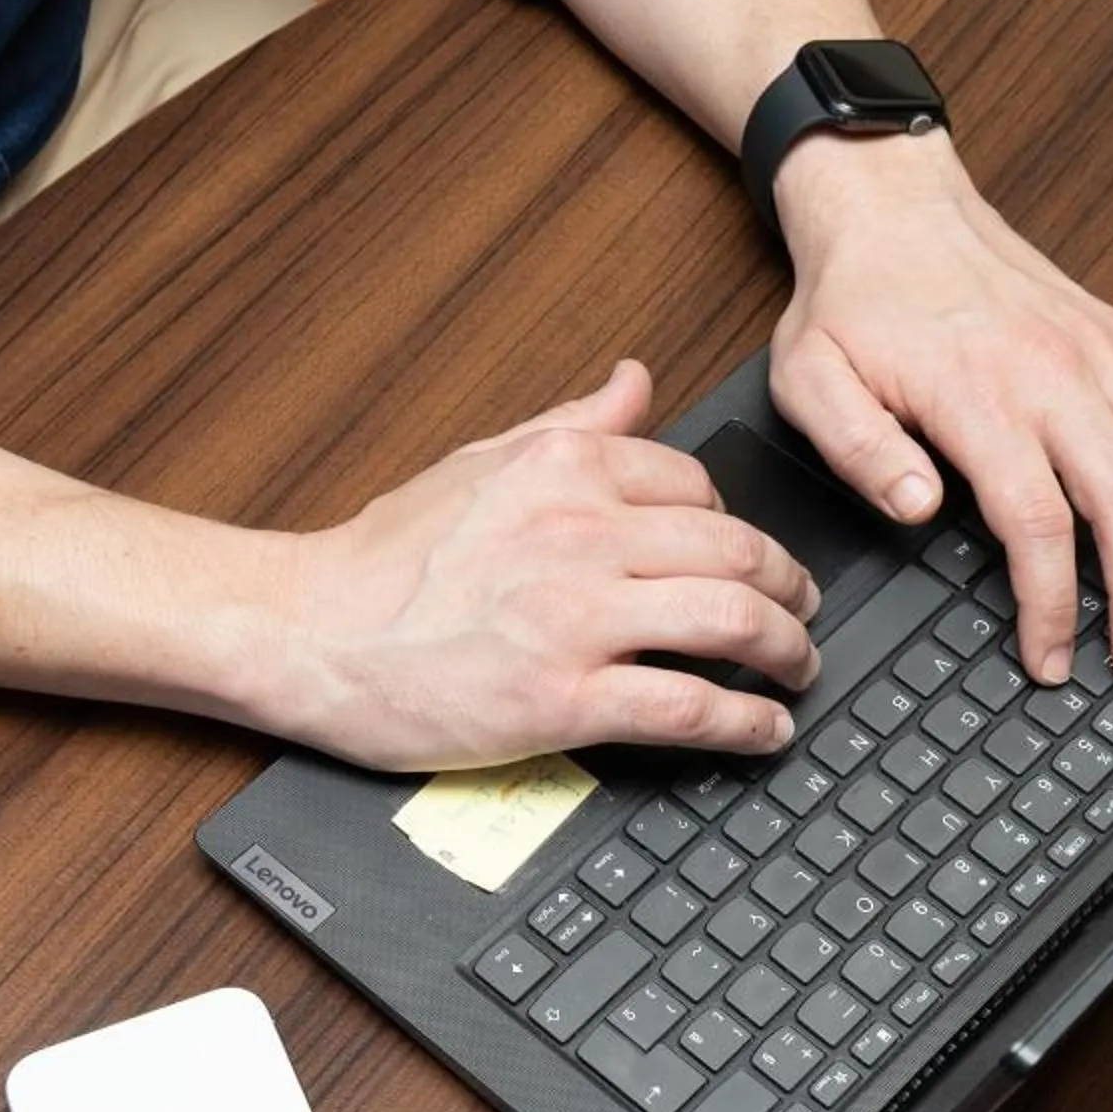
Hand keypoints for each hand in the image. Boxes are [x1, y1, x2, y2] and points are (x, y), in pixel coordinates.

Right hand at [264, 360, 823, 771]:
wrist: (308, 631)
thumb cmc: (384, 558)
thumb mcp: (483, 460)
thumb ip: (573, 423)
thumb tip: (637, 380)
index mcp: (565, 467)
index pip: (697, 485)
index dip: (738, 527)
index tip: (749, 560)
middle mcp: (580, 533)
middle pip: (737, 551)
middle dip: (791, 590)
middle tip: (804, 615)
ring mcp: (574, 619)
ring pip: (731, 622)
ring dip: (787, 651)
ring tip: (799, 671)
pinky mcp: (561, 699)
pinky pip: (687, 705)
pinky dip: (746, 721)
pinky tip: (766, 731)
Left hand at [768, 134, 1112, 684]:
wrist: (893, 204)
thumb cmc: (854, 299)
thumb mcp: (811, 378)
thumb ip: (858, 449)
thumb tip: (915, 509)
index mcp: (981, 395)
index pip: (1036, 523)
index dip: (1053, 605)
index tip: (1053, 660)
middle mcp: (1057, 373)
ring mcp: (1102, 352)